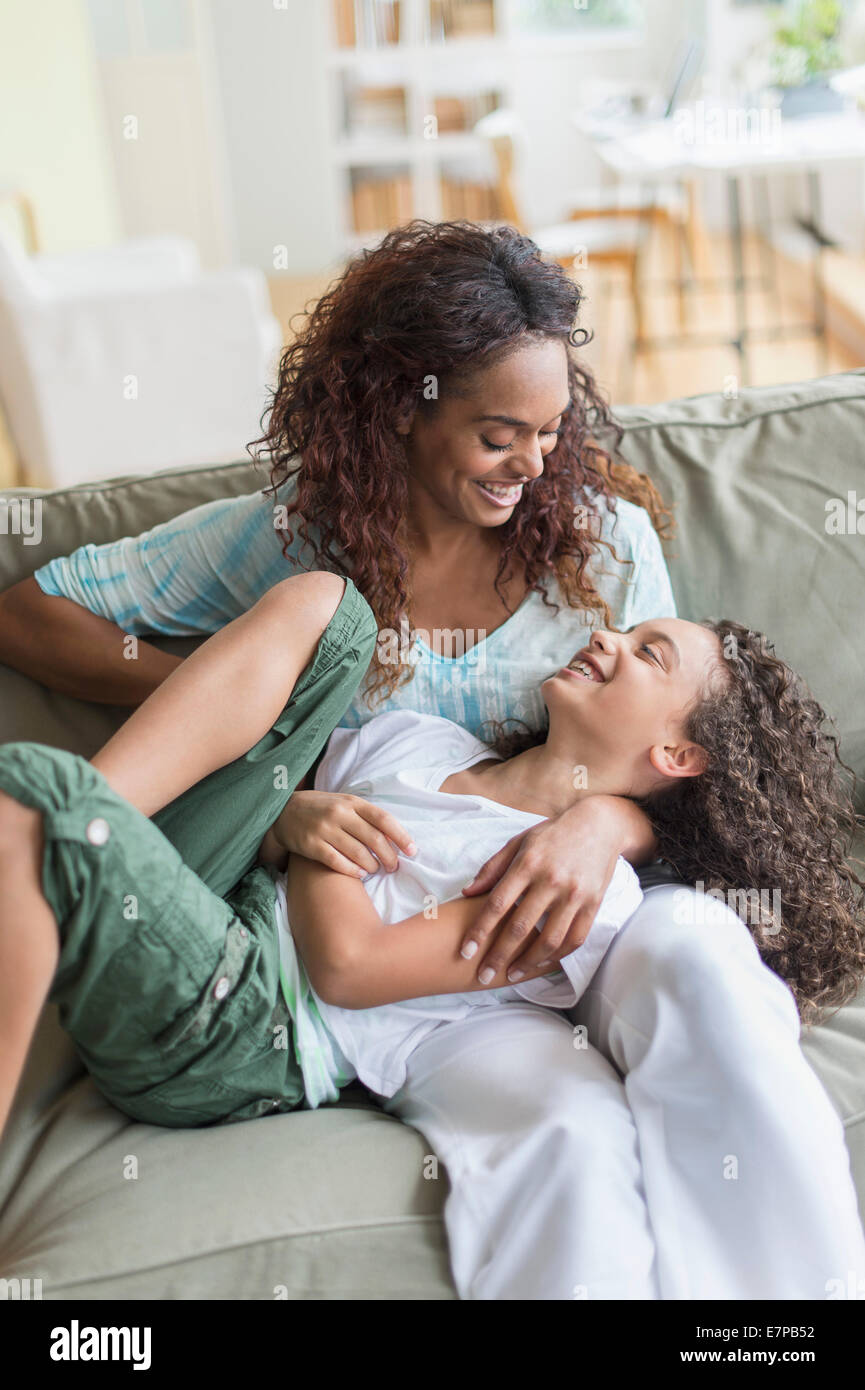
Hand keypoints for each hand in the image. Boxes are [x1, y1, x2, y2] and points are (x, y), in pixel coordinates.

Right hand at [270, 790, 416, 877]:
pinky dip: (351, 870)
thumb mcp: (343, 803)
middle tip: (394, 867)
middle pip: (374, 839)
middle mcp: (339, 814)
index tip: (412, 851)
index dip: (401, 836)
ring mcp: (324, 829)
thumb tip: (394, 837)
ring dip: (372, 866)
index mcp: (351, 802)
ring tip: (375, 870)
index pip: (383, 819)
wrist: (283, 811)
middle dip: (389, 857)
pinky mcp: (311, 845)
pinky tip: (359, 874)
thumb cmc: (321, 809)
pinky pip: (337, 861)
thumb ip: (365, 816)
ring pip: (358, 853)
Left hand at [459, 797, 629, 982]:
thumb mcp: (519, 842)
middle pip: (520, 927)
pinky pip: (575, 939)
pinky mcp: (593, 904)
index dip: (479, 931)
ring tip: (511, 975)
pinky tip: (541, 964)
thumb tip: (467, 893)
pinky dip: (558, 956)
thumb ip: (492, 868)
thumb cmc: (552, 834)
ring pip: (549, 940)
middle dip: (498, 956)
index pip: (497, 904)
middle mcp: (551, 881)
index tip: (465, 952)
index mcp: (528, 864)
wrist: (599, 825)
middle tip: (482, 975)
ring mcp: (574, 894)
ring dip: (527, 962)